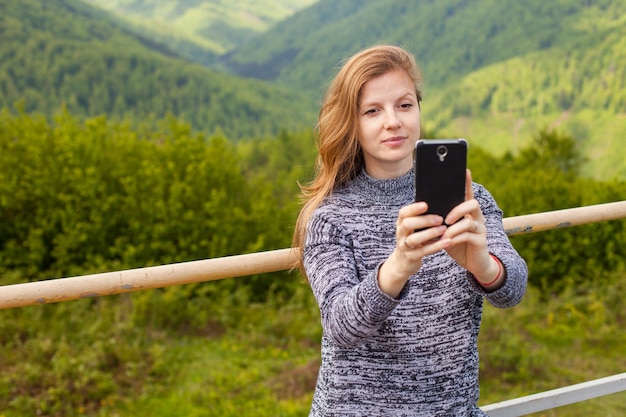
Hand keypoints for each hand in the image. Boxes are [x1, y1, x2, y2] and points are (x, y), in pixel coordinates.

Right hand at [378, 202, 449, 297]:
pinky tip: (447, 242)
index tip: (426, 205)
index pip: (403, 213)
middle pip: (407, 224)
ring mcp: (405, 246)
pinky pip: (423, 251)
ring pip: (414, 239)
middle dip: (424, 220)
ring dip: (430, 233)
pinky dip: (436, 246)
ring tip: (443, 229)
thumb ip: (421, 217)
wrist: (403, 262)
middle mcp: (401, 233)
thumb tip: (440, 202)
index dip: (413, 208)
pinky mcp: (411, 257)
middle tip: (440, 219)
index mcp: (401, 223)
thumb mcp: (413, 228)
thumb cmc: (414, 239)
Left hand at [442, 170, 500, 285]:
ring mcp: (480, 229)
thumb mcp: (446, 230)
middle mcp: (477, 217)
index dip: (467, 182)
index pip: (467, 194)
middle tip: (446, 219)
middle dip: (458, 209)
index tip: (465, 170)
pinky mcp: (481, 241)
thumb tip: (422, 210)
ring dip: (454, 228)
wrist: (473, 264)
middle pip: (472, 204)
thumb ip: (439, 220)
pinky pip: (469, 235)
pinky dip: (456, 238)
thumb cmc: (457, 244)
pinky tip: (449, 242)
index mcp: (467, 212)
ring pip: (470, 221)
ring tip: (444, 234)